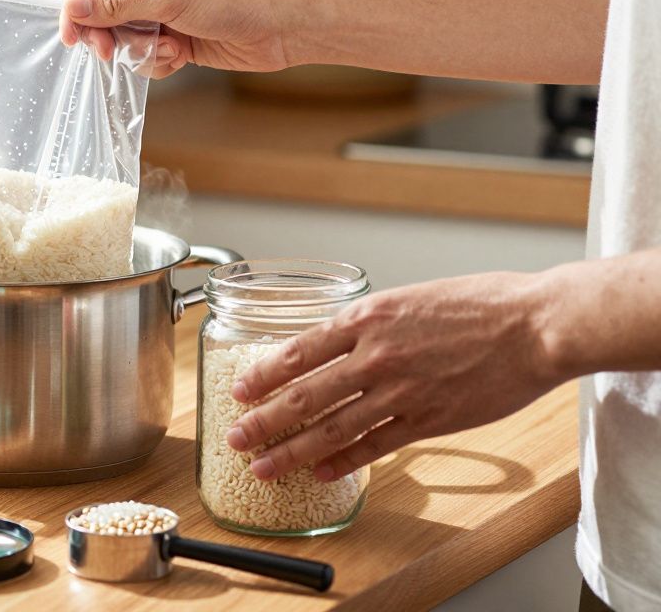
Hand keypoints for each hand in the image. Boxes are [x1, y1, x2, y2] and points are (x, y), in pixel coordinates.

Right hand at [60, 0, 303, 77]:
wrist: (280, 27)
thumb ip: (118, 5)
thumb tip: (76, 8)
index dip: (80, 7)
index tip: (72, 36)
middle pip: (106, 14)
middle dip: (110, 36)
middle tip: (110, 53)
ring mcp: (165, 14)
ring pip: (126, 41)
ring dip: (141, 52)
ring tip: (169, 49)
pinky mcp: (176, 41)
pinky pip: (147, 58)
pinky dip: (158, 63)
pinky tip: (181, 57)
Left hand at [224, 271, 564, 481]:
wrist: (534, 325)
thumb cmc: (479, 304)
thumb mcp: (409, 298)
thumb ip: (370, 324)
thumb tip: (337, 340)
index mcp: (366, 319)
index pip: (298, 351)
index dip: (263, 375)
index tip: (239, 390)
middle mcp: (375, 356)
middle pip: (304, 395)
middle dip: (263, 420)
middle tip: (235, 438)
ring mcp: (400, 392)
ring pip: (332, 428)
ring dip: (292, 451)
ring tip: (263, 467)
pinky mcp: (428, 420)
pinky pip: (375, 446)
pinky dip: (344, 461)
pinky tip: (321, 472)